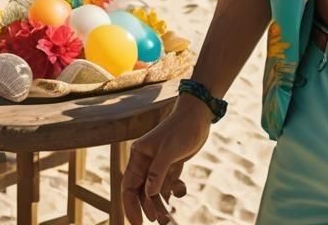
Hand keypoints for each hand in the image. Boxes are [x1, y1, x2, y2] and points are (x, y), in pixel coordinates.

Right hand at [121, 97, 210, 223]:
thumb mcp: (168, 150)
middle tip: (159, 220)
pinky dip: (173, 191)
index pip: (129, 186)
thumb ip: (157, 173)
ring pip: (155, 191)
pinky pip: (168, 185)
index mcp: (138, 156)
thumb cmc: (181, 128)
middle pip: (141, 192)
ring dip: (161, 203)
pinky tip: (181, 191)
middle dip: (148, 207)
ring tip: (169, 217)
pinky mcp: (171, 165)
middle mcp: (146, 161)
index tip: (138, 222)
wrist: (199, 114)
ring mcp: (159, 164)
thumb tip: (148, 195)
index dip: (131, 206)